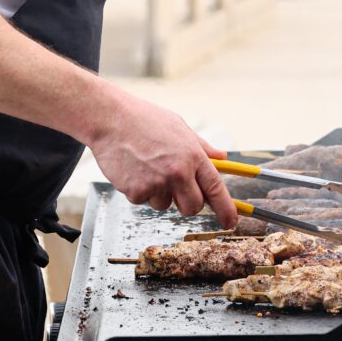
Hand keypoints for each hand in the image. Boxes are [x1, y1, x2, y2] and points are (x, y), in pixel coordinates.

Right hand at [87, 94, 237, 228]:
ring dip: (158, 193)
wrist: (111, 118)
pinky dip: (138, 190)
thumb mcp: (179, 126)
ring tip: (146, 167)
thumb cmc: (144, 119)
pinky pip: (143, 201)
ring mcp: (157, 183)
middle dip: (187, 203)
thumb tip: (221, 157)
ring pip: (165, 205)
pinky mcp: (136, 191)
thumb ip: (202, 146)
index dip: (226, 209)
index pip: (216, 188)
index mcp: (193, 155)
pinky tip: (133, 169)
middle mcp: (178, 172)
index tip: (230, 222)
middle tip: (175, 187)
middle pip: (193, 207)